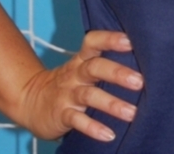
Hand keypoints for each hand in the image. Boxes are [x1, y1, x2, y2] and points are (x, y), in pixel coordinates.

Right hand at [17, 30, 142, 141]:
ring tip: (132, 113)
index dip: (110, 39)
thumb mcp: (81, 68)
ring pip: (89, 95)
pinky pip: (77, 121)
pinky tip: (109, 134)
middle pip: (95, 67)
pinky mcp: (60, 115)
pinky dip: (93, 128)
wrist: (29, 100)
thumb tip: (143, 63)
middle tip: (140, 81)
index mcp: (81, 60)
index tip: (130, 41)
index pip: (93, 41)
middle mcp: (75, 74)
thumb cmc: (68, 82)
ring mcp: (67, 94)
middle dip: (117, 73)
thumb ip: (104, 63)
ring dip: (111, 104)